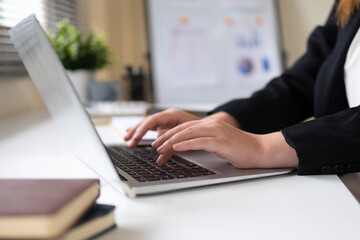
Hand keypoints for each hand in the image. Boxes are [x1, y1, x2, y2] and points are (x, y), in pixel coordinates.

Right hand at [124, 108, 199, 147]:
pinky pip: (150, 126)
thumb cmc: (201, 129)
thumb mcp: (187, 135)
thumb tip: (158, 144)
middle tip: (128, 141)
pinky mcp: (166, 124)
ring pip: (147, 123)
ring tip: (126, 138)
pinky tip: (132, 132)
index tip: (135, 138)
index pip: (151, 121)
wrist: (211, 124)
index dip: (141, 130)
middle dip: (136, 131)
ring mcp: (166, 119)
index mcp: (172, 115)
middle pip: (147, 121)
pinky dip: (141, 130)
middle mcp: (167, 115)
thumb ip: (173, 139)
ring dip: (136, 130)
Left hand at [152, 118, 297, 168]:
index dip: (169, 133)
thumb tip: (187, 145)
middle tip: (154, 144)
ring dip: (171, 141)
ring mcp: (216, 131)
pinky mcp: (220, 141)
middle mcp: (211, 124)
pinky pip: (199, 141)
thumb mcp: (217, 142)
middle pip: (183, 128)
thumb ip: (204, 140)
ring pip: (188, 133)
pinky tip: (175, 147)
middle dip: (166, 136)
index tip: (158, 140)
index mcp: (210, 124)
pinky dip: (185, 144)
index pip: (184, 126)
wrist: (258, 150)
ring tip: (160, 147)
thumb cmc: (239, 148)